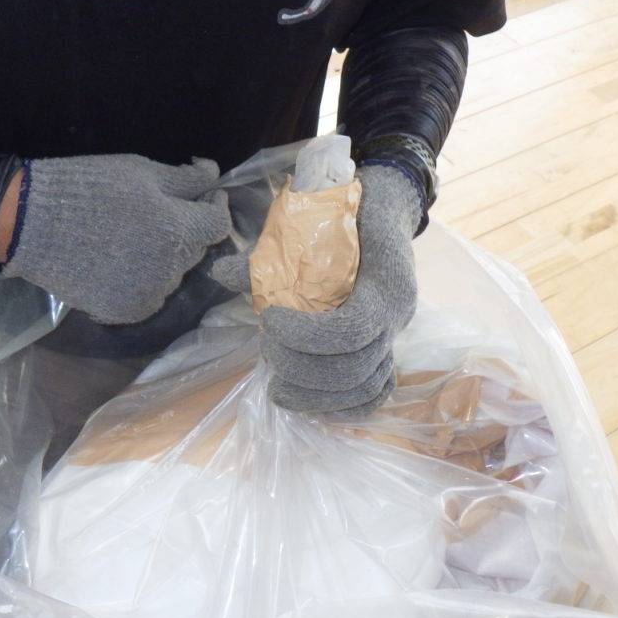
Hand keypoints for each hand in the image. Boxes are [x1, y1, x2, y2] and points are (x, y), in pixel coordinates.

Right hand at [0, 154, 230, 323]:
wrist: (31, 224)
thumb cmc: (89, 188)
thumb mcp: (141, 172)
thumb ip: (186, 179)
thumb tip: (214, 175)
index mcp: (178, 231)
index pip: (218, 225)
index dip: (215, 207)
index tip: (205, 197)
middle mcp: (170, 269)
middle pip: (195, 251)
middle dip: (186, 230)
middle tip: (160, 213)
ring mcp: (147, 294)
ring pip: (172, 276)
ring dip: (164, 259)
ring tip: (134, 239)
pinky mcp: (124, 311)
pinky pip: (149, 297)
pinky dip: (143, 282)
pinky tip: (121, 263)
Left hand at [212, 164, 420, 413]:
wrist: (386, 210)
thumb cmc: (346, 215)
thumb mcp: (312, 222)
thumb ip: (268, 254)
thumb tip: (220, 272)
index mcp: (383, 283)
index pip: (351, 329)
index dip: (306, 336)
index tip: (270, 320)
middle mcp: (397, 316)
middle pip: (354, 367)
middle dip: (303, 369)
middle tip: (268, 354)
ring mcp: (396, 336)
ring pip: (364, 388)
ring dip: (315, 397)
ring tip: (278, 390)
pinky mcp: (387, 351)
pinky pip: (374, 394)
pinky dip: (342, 407)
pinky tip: (309, 402)